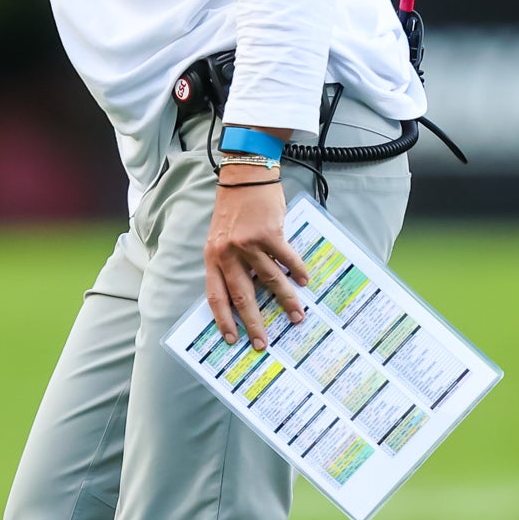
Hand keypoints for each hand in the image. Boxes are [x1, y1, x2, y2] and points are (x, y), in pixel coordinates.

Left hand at [204, 168, 310, 344]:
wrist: (244, 176)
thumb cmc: (234, 209)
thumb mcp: (222, 237)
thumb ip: (231, 263)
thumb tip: (249, 293)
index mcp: (212, 257)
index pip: (215, 296)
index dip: (223, 320)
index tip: (232, 339)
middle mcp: (227, 253)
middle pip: (241, 296)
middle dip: (253, 323)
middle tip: (263, 343)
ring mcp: (247, 243)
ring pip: (269, 280)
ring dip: (285, 301)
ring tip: (297, 316)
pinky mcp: (268, 233)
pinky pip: (286, 258)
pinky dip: (297, 271)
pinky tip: (305, 281)